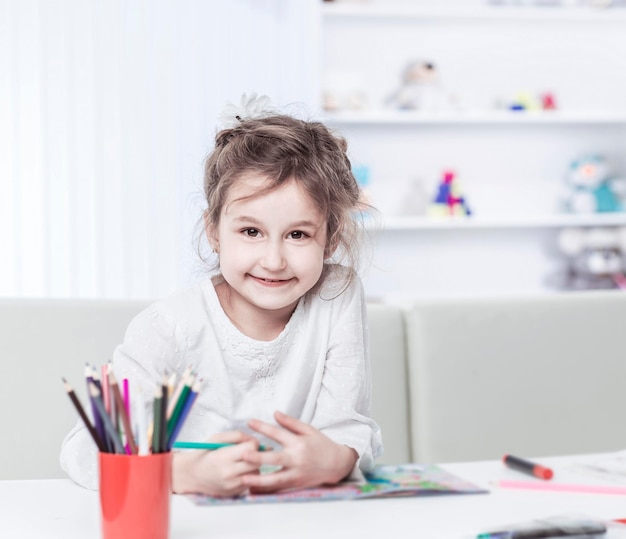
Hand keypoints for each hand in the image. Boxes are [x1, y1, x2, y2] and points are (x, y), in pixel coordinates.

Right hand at [172, 430, 261, 496]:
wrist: (191, 475)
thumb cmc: (204, 453)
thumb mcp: (217, 438)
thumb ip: (237, 436)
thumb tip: (254, 440)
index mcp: (223, 457)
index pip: (251, 448)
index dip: (253, 443)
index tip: (248, 442)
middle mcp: (228, 473)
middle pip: (256, 462)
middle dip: (256, 454)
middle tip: (248, 452)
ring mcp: (232, 485)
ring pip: (256, 473)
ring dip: (253, 466)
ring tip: (242, 462)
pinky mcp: (234, 493)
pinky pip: (250, 482)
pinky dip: (248, 475)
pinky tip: (239, 471)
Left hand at [240, 411, 357, 492]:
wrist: (337, 464)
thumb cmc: (322, 445)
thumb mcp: (309, 430)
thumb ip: (290, 422)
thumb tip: (275, 413)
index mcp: (298, 442)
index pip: (278, 433)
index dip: (263, 427)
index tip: (249, 422)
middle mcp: (296, 458)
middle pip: (275, 459)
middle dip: (258, 458)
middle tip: (243, 455)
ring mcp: (296, 473)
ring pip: (276, 479)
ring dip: (259, 480)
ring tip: (244, 479)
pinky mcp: (296, 484)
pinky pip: (279, 488)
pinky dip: (266, 490)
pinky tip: (253, 490)